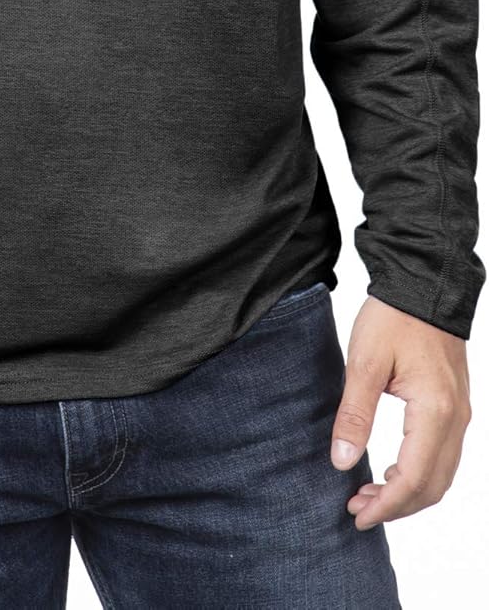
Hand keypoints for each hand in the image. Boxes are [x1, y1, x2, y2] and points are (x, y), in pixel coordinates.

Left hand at [331, 295, 470, 530]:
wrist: (423, 286)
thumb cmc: (393, 318)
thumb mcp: (364, 363)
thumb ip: (354, 413)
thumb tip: (341, 461)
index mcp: (434, 412)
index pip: (412, 479)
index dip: (385, 505)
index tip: (356, 515)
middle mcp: (455, 420)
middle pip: (432, 487)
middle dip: (396, 507)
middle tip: (357, 510)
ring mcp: (460, 415)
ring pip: (441, 475)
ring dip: (408, 493)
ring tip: (368, 494)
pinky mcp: (455, 408)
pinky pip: (444, 456)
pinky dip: (419, 474)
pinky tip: (390, 470)